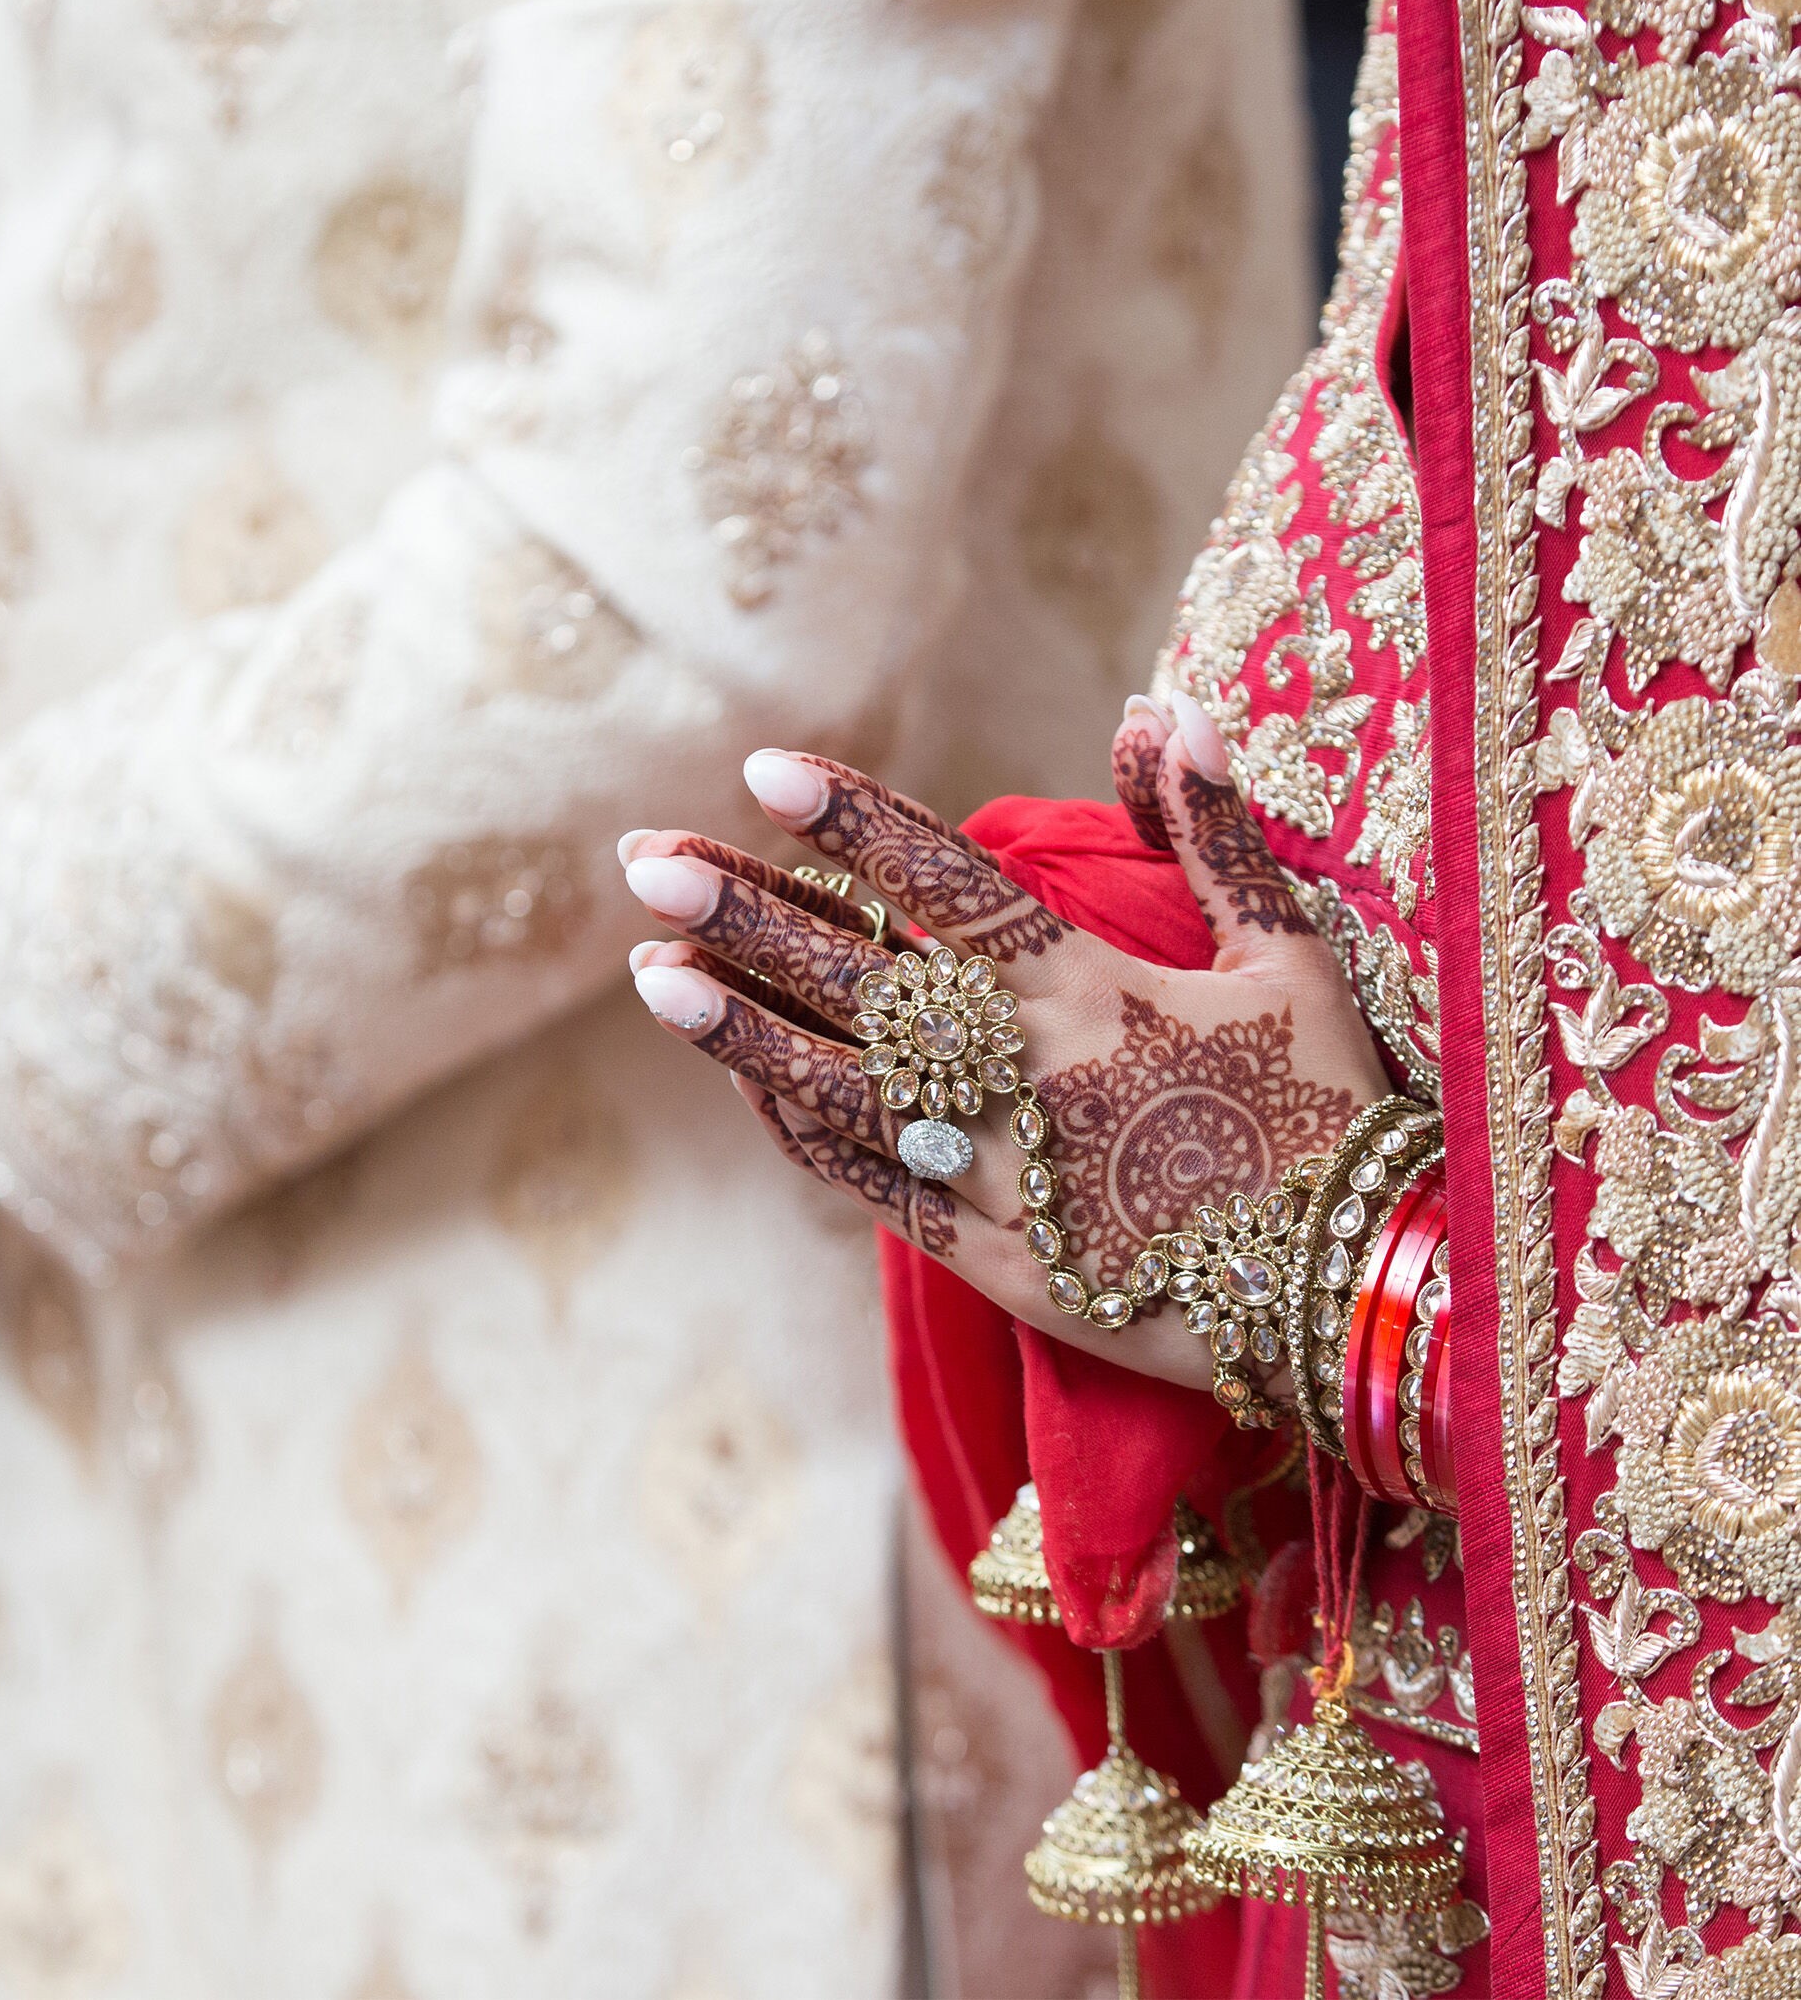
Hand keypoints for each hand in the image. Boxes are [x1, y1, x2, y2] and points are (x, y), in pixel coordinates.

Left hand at [616, 696, 1389, 1395]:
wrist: (1363, 1301)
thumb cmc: (1335, 1113)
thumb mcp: (1293, 957)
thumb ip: (1214, 835)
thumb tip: (1164, 707)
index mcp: (1098, 990)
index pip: (952, 883)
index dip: (855, 822)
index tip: (764, 768)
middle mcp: (1028, 1074)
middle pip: (860, 978)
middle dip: (746, 914)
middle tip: (645, 860)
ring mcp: (999, 1172)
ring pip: (837, 1085)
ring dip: (738, 1027)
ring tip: (652, 970)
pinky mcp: (991, 1256)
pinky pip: (866, 1182)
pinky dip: (799, 1128)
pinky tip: (742, 1078)